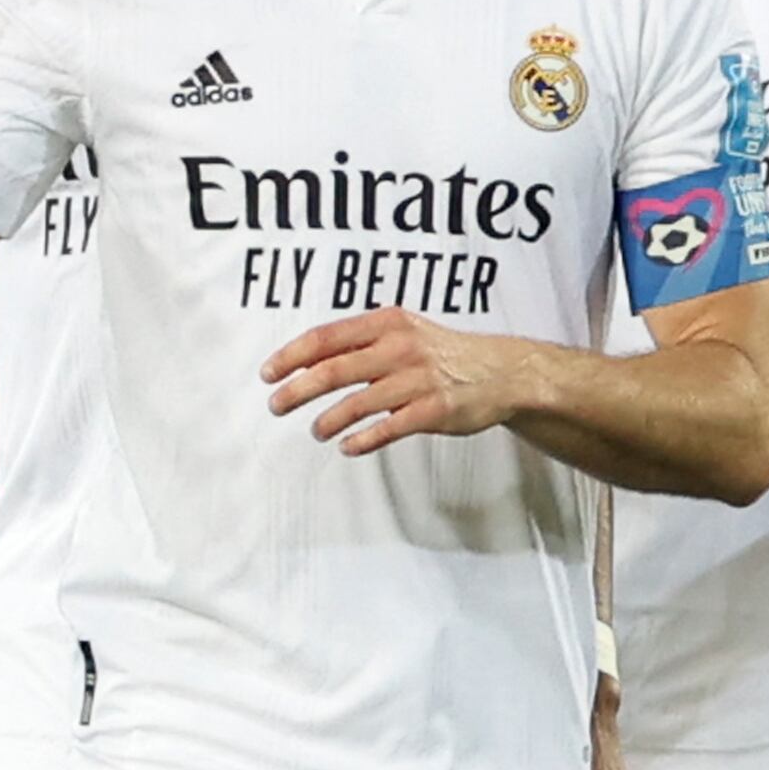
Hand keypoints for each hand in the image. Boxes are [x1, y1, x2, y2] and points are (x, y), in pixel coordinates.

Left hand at [265, 309, 520, 453]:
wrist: (501, 371)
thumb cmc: (440, 353)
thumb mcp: (401, 332)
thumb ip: (357, 343)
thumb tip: (302, 361)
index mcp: (387, 323)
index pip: (325, 337)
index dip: (291, 356)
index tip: (267, 374)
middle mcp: (400, 348)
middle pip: (333, 370)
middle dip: (296, 391)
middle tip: (276, 406)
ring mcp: (418, 380)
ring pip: (356, 403)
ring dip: (327, 421)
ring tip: (316, 430)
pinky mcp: (434, 410)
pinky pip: (388, 428)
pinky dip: (362, 440)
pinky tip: (347, 446)